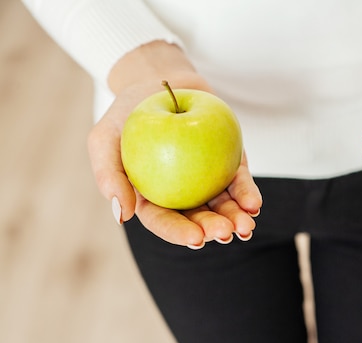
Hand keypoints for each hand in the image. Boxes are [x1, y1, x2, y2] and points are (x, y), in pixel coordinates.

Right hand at [87, 73, 261, 248]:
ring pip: (222, 205)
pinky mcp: (228, 165)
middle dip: (213, 229)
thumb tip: (121, 216)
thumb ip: (109, 175)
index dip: (179, 232)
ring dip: (235, 218)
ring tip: (246, 226)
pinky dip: (246, 194)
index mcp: (151, 198)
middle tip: (226, 233)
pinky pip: (238, 183)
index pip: (165, 221)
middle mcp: (180, 195)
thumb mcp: (105, 138)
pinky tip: (254, 205)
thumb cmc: (127, 112)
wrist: (161, 81)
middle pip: (198, 218)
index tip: (196, 239)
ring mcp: (207, 181)